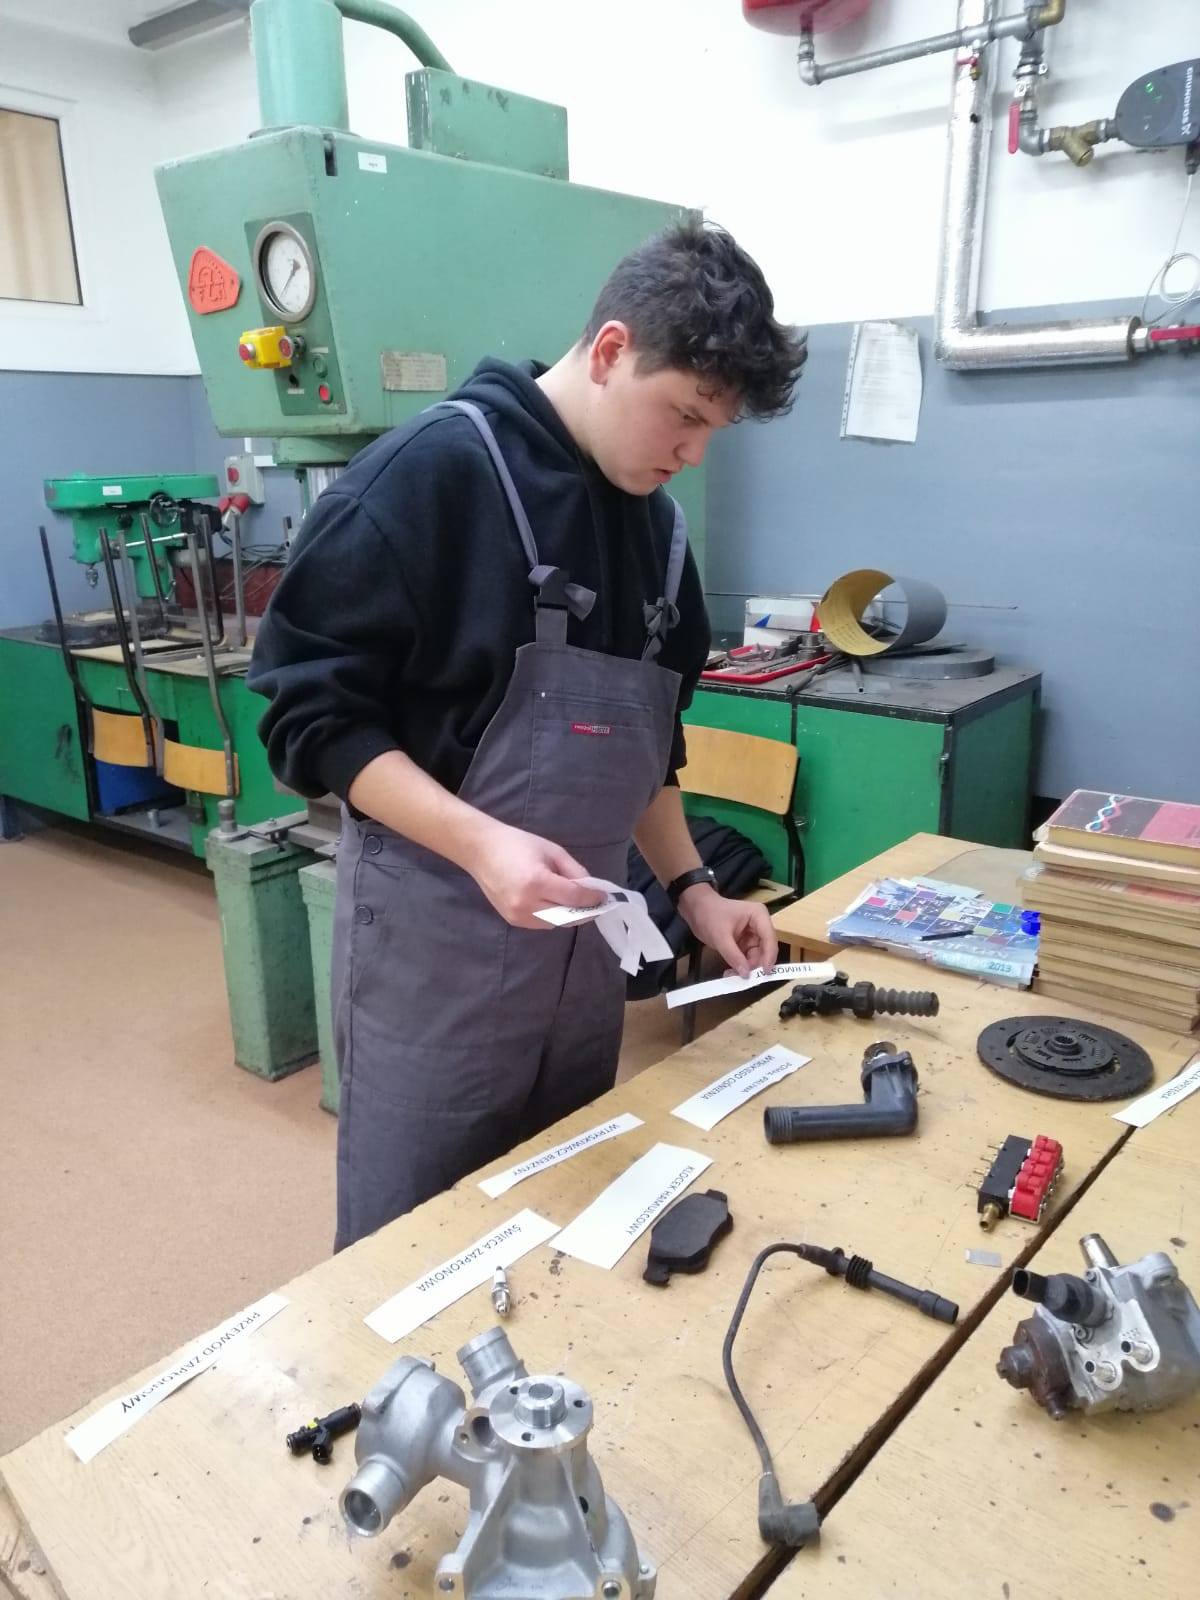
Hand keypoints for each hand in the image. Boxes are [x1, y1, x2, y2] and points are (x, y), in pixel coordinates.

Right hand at [465, 821, 605, 929]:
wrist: (481, 851)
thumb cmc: (518, 844)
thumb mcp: (552, 851)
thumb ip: (574, 871)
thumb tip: (592, 889)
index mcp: (536, 882)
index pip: (573, 898)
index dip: (592, 898)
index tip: (604, 896)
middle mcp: (526, 903)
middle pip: (567, 916)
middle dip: (584, 910)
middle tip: (595, 902)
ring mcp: (517, 915)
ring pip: (556, 923)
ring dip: (568, 914)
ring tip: (573, 900)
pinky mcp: (512, 920)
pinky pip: (542, 923)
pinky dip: (553, 916)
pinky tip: (553, 902)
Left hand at [678, 886, 777, 979]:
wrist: (695, 909)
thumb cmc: (708, 915)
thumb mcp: (720, 937)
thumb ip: (734, 956)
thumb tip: (746, 973)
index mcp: (759, 916)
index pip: (769, 938)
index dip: (769, 957)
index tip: (764, 973)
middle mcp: (759, 925)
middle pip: (765, 950)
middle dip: (755, 965)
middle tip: (744, 977)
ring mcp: (752, 935)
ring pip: (756, 956)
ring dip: (746, 968)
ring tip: (732, 975)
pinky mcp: (744, 942)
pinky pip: (747, 958)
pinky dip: (740, 966)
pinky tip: (731, 972)